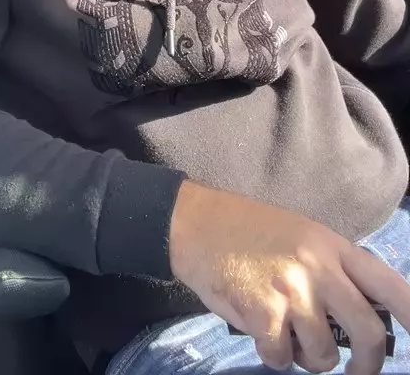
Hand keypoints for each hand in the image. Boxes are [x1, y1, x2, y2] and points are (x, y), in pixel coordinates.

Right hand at [169, 181, 409, 374]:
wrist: (197, 224)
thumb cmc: (250, 230)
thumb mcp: (303, 236)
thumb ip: (334, 269)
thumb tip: (363, 318)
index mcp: (333, 247)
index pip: (387, 284)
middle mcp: (318, 268)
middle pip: (369, 333)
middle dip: (367, 364)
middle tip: (355, 369)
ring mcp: (292, 292)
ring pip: (323, 357)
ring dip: (307, 357)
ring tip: (287, 332)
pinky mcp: (263, 313)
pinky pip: (282, 359)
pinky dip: (273, 355)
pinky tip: (260, 329)